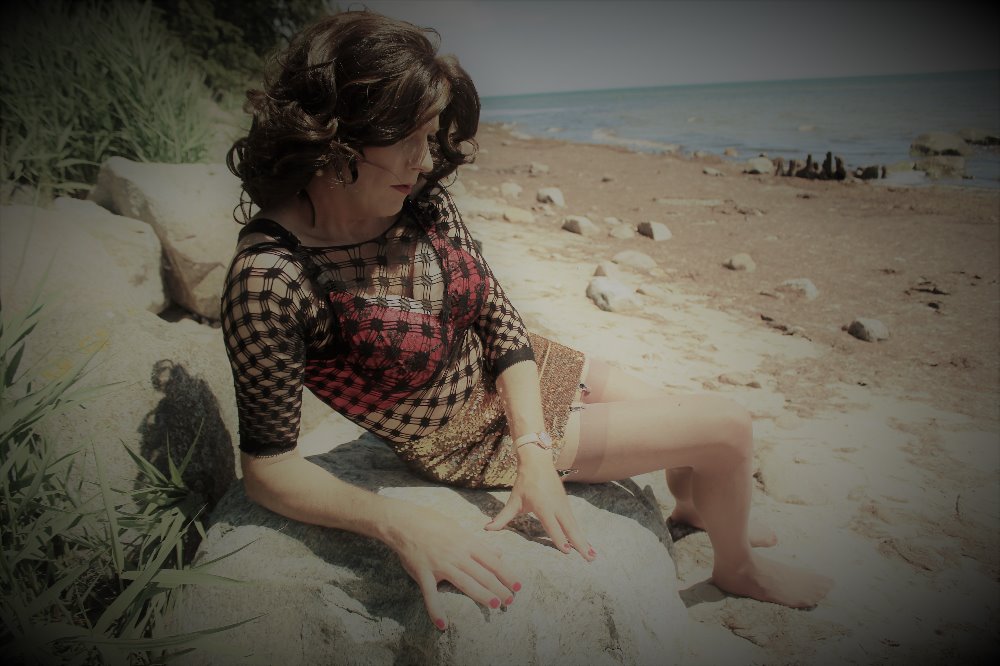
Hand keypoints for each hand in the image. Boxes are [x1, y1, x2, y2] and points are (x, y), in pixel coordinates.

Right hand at [384, 506, 520, 630]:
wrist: (404, 522)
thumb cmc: (432, 523)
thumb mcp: (458, 529)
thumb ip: (479, 544)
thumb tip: (498, 554)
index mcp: (466, 543)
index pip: (492, 561)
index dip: (506, 574)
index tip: (517, 586)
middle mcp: (456, 554)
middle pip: (483, 574)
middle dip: (499, 588)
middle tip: (510, 600)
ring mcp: (440, 565)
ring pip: (465, 583)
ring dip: (482, 595)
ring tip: (495, 605)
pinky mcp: (423, 574)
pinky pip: (430, 595)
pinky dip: (436, 610)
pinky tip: (443, 625)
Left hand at [485, 447, 595, 561]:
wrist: (538, 462)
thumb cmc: (524, 483)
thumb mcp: (513, 500)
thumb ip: (502, 517)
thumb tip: (486, 529)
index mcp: (543, 506)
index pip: (552, 525)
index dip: (559, 538)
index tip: (567, 550)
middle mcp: (556, 506)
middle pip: (570, 528)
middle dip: (580, 544)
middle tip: (590, 558)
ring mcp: (563, 505)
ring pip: (575, 526)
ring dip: (584, 541)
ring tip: (592, 556)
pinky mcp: (566, 504)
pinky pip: (574, 522)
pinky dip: (581, 533)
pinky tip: (586, 544)